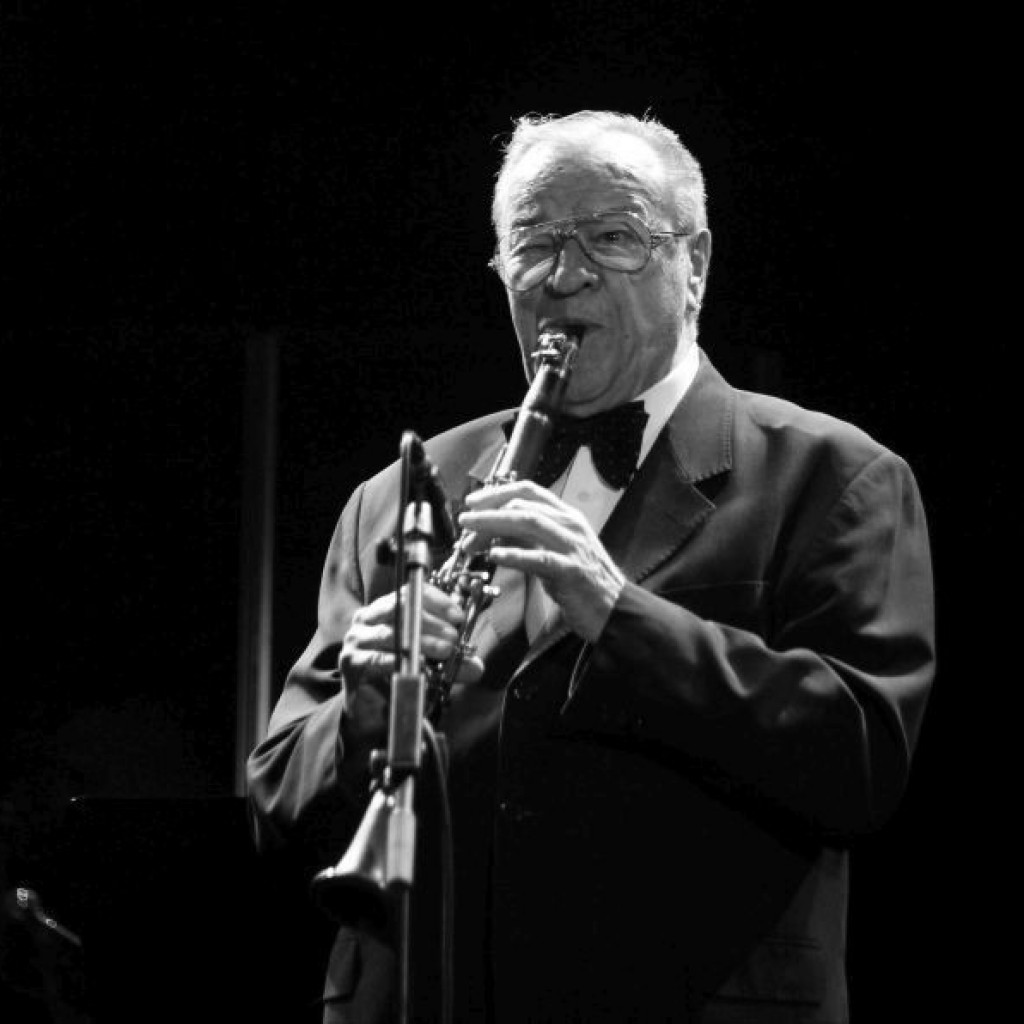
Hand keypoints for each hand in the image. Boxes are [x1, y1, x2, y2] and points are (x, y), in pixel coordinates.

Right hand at [339, 584, 483, 719]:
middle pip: (401, 608)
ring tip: (444, 650)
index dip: (437, 601)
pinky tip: (416, 664)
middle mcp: (368, 618)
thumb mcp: (432, 664)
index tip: (457, 616)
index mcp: (386, 609)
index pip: (411, 593)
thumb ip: (452, 662)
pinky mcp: (351, 662)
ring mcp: (357, 639)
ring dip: (421, 641)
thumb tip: (477, 667)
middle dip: (432, 622)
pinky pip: (376, 657)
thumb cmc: (398, 674)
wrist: (369, 710)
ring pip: (390, 632)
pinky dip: (398, 660)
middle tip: (453, 637)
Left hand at [460, 480, 625, 641]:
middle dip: (488, 512)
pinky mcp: (571, 571)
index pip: (528, 491)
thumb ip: (528, 539)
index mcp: (567, 516)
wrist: (615, 611)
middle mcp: (570, 525)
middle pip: (522, 505)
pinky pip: (538, 557)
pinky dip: (514, 555)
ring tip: (470, 535)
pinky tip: (494, 556)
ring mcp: (572, 546)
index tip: (472, 503)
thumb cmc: (583, 584)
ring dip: (494, 525)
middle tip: (464, 523)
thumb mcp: (553, 553)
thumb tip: (495, 532)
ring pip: (528, 522)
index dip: (497, 493)